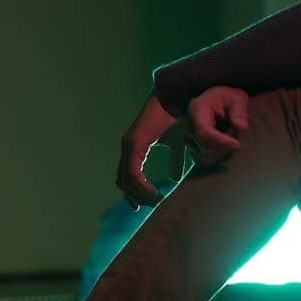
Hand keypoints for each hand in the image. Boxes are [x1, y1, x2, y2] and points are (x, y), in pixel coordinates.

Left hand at [115, 91, 179, 209]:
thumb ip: (175, 160)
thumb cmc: (178, 116)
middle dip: (136, 198)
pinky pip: (133, 174)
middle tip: (152, 205)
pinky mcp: (135, 144)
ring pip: (126, 181)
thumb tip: (175, 178)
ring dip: (140, 195)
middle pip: (123, 182)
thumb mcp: (178, 143)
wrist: (177, 95)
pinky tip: (155, 192)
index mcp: (135, 147)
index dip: (133, 193)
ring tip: (157, 199)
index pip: (126, 176)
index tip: (145, 204)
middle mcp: (128, 147)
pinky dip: (142, 187)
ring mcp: (129, 145)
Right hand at [181, 85, 249, 165]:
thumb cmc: (227, 99)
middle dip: (225, 146)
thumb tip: (242, 128)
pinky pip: (204, 160)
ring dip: (222, 152)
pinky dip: (217, 156)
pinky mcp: (190, 147)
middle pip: (206, 148)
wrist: (217, 101)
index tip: (237, 143)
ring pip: (205, 157)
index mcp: (196, 110)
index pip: (205, 133)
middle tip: (236, 136)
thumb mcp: (237, 98)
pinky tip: (223, 145)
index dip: (221, 141)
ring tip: (230, 138)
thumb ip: (239, 111)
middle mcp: (187, 126)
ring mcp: (186, 138)